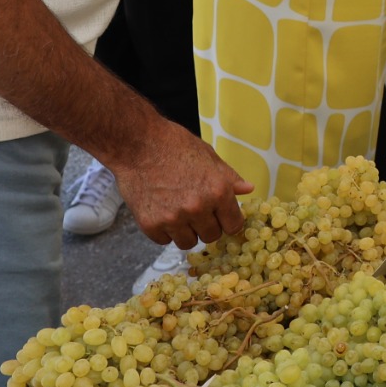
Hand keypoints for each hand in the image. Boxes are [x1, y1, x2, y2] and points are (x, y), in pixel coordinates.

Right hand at [111, 119, 252, 248]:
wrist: (137, 144)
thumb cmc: (174, 145)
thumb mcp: (208, 156)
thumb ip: (229, 177)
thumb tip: (248, 190)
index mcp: (218, 191)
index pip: (234, 225)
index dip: (228, 221)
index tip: (221, 217)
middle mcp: (198, 208)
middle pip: (211, 236)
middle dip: (207, 225)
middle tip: (196, 210)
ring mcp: (173, 219)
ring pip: (188, 242)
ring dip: (185, 231)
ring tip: (177, 210)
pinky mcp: (150, 225)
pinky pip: (164, 240)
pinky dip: (163, 230)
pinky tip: (160, 210)